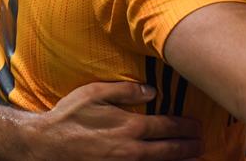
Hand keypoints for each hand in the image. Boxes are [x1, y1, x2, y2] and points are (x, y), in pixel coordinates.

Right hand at [32, 81, 201, 160]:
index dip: (185, 127)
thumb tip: (152, 91)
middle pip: (169, 150)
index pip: (167, 126)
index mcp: (129, 126)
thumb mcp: (95, 93)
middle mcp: (131, 150)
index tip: (197, 126)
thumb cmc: (68, 116)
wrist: (43, 146)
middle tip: (202, 143)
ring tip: (194, 159)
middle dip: (189, 147)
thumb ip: (126, 91)